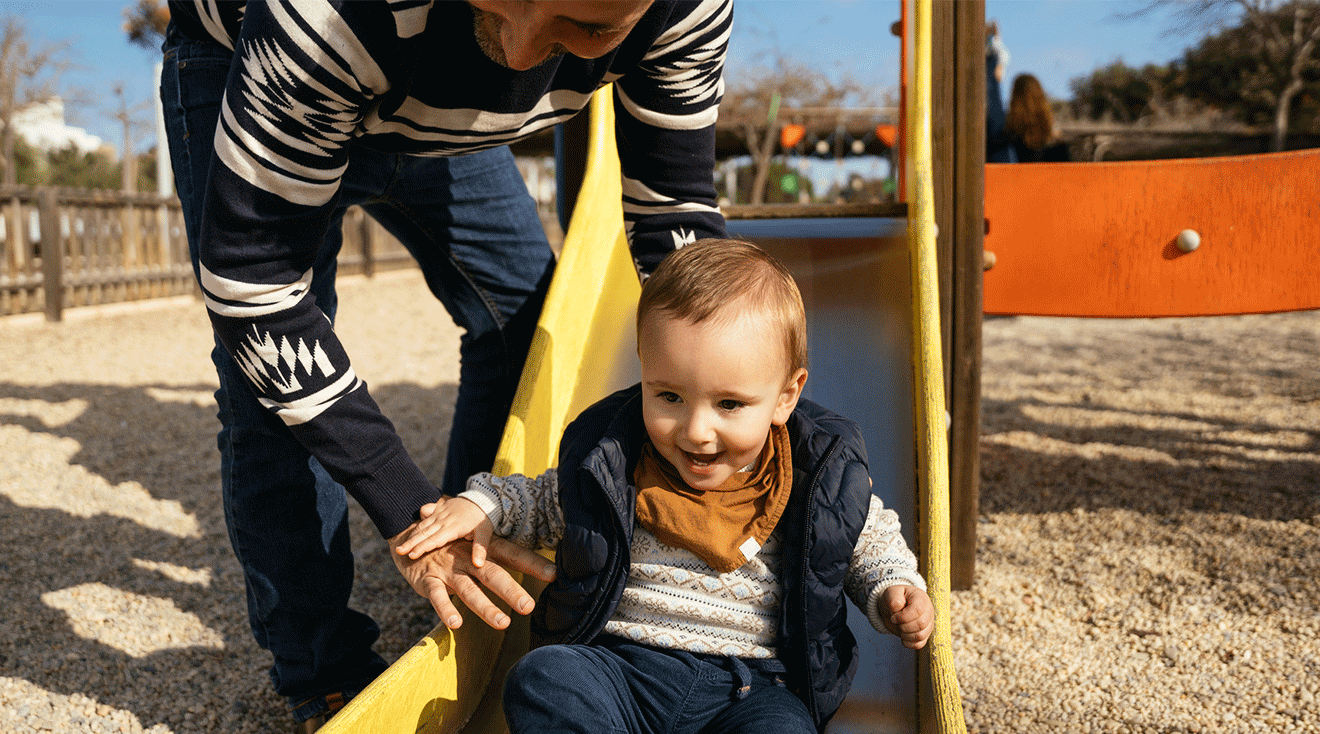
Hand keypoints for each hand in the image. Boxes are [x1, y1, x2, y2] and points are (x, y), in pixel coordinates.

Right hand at [389, 530, 555, 629]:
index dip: (533, 563)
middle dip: (511, 590)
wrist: (411, 537)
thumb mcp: (476, 553)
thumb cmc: (452, 550)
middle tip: (529, 606)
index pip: (513, 555)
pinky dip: (445, 609)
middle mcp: (469, 559)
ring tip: (503, 624)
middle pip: (493, 574)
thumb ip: (499, 566)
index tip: (555, 574)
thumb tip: (529, 575)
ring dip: (485, 607)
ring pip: (469, 590)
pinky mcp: (428, 580)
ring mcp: (448, 569)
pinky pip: (437, 596)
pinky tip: (456, 624)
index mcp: (484, 551)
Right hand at [395, 496, 492, 563]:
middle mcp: (444, 519)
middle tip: (398, 552)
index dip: (422, 547)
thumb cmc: (483, 520)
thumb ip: (480, 549)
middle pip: (424, 532)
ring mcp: (440, 512)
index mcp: (453, 527)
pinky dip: (418, 520)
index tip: (411, 555)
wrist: (483, 499)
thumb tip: (478, 565)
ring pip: (423, 524)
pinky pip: (425, 512)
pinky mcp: (439, 507)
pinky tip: (412, 529)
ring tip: (401, 546)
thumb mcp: (485, 534)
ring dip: (411, 535)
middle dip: (411, 542)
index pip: (434, 539)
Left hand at [879, 585, 934, 649]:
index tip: (893, 617)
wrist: (895, 607)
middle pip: (921, 624)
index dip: (903, 616)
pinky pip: (919, 644)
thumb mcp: (891, 592)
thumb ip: (894, 598)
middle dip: (903, 626)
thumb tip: (898, 608)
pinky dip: (908, 643)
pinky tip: (902, 636)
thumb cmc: (895, 598)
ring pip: (920, 636)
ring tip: (899, 628)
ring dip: (905, 635)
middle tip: (895, 622)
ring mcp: (928, 624)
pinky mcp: (925, 635)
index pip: (918, 610)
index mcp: (921, 598)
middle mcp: (928, 611)